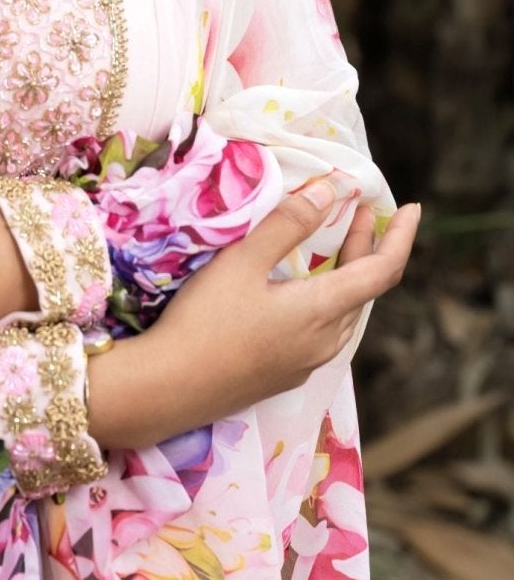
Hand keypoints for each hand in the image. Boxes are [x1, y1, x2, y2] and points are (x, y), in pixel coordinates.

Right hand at [86, 183, 419, 451]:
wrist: (167, 390)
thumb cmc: (204, 321)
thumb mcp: (242, 262)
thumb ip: (288, 223)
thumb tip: (331, 190)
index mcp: (322, 312)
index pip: (383, 271)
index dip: (402, 237)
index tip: (412, 208)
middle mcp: (324, 343)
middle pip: (363, 291)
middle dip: (368, 248)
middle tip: (360, 212)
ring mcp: (304, 364)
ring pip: (343, 314)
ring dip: (346, 275)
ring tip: (335, 245)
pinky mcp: (283, 376)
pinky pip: (322, 332)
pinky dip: (325, 300)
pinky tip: (299, 291)